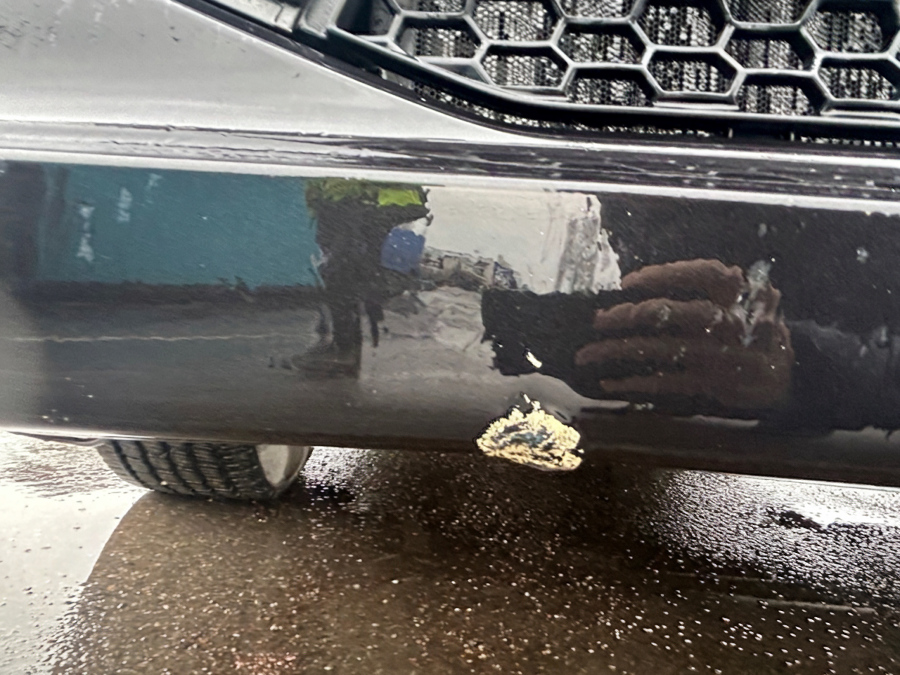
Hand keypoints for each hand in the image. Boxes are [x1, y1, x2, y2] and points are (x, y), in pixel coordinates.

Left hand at [574, 259, 793, 409]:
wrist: (788, 374)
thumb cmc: (749, 329)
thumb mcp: (741, 298)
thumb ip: (704, 290)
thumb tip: (637, 291)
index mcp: (740, 293)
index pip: (699, 274)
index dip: (661, 275)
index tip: (627, 283)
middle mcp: (731, 322)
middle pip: (670, 314)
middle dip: (626, 316)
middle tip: (598, 320)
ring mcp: (721, 356)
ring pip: (659, 350)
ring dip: (617, 351)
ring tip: (587, 354)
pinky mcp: (713, 385)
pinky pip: (665, 383)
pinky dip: (633, 384)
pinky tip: (610, 383)